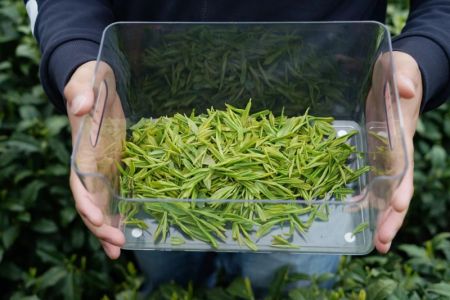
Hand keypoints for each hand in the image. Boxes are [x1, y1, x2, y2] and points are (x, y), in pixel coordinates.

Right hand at [65, 61, 125, 258]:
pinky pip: (115, 194)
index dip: (85, 201)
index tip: (96, 220)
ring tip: (120, 250)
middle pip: (89, 200)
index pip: (78, 180)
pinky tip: (129, 230)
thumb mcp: (88, 80)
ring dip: (108, 227)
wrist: (98, 84)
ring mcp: (100, 167)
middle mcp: (88, 163)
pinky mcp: (113, 166)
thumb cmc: (91, 80)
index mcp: (81, 147)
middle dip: (99, 226)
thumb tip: (79, 106)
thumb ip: (82, 92)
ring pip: (101, 203)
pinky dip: (119, 213)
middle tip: (117, 246)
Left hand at [374, 51, 421, 252]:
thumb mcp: (398, 67)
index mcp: (401, 134)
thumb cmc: (397, 72)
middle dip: (392, 216)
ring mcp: (385, 157)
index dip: (401, 185)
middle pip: (397, 189)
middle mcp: (396, 152)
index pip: (404, 164)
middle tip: (383, 243)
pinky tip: (356, 216)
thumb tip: (404, 90)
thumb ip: (401, 77)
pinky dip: (366, 200)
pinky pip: (371, 182)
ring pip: (385, 192)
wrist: (394, 79)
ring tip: (376, 244)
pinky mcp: (374, 156)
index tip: (395, 206)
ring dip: (381, 217)